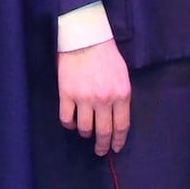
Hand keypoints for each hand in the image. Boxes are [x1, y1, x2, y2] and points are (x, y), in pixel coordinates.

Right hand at [58, 39, 130, 155]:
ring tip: (85, 130)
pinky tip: (71, 122)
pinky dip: (69, 124)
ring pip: (84, 128)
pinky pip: (67, 119)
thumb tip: (117, 118)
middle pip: (103, 132)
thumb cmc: (106, 54)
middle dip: (102, 145)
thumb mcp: (122, 75)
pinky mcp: (67, 94)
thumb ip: (121, 97)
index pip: (121, 126)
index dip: (118, 141)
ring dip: (85, 133)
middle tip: (100, 151)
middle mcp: (104, 99)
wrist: (85, 37)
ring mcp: (84, 98)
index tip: (115, 148)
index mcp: (121, 94)